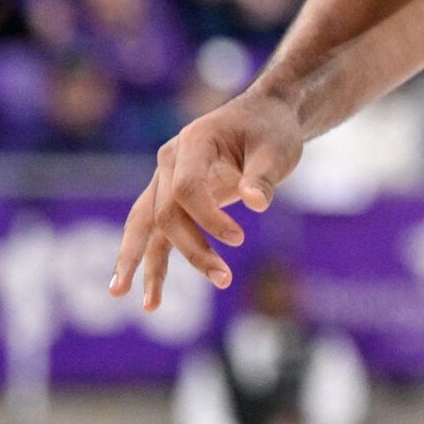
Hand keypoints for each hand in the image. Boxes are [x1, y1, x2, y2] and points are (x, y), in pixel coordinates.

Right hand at [108, 85, 305, 310]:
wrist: (265, 117)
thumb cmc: (272, 131)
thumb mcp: (277, 149)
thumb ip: (264, 176)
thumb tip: (257, 203)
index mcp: (193, 142)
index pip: (186, 188)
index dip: (208, 218)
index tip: (239, 239)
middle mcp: (170, 160)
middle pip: (166, 213)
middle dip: (192, 249)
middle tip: (224, 278)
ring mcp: (166, 180)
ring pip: (147, 227)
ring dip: (146, 265)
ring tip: (148, 306)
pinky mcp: (173, 199)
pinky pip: (156, 234)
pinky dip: (152, 264)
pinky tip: (149, 299)